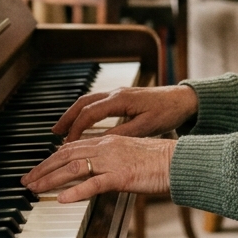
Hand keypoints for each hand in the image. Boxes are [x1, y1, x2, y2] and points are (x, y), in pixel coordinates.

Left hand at [22, 135, 175, 203]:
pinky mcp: (122, 176)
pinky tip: (62, 199)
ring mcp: (113, 161)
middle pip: (66, 155)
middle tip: (26, 180)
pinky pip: (94, 184)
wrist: (181, 162)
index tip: (38, 169)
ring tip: (35, 189)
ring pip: (74, 167)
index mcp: (109, 141)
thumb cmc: (161, 162)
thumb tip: (95, 174)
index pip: (72, 147)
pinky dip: (75, 191)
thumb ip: (110, 162)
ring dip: (51, 179)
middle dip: (43, 168)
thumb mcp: (130, 157)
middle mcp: (107, 147)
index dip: (51, 158)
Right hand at [52, 84, 198, 142]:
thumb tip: (99, 143)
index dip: (76, 129)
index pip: (89, 114)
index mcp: (120, 100)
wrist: (184, 99)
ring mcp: (119, 93)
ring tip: (62, 128)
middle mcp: (116, 93)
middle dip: (67, 118)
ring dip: (73, 114)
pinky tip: (82, 121)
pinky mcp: (123, 96)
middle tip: (54, 133)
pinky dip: (85, 111)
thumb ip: (121, 134)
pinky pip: (97, 102)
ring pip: (88, 101)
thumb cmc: (168, 112)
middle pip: (83, 103)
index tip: (66, 144)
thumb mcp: (145, 127)